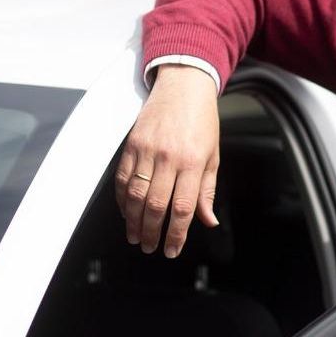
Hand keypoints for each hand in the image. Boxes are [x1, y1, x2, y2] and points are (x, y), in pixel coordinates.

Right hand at [115, 64, 219, 257]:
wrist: (184, 86)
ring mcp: (147, 150)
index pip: (182, 208)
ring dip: (133, 220)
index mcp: (192, 162)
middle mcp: (168, 157)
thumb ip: (207, 191)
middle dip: (152, 232)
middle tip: (149, 247)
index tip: (172, 249)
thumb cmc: (202, 121)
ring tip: (136, 236)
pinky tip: (126, 212)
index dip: (176, 234)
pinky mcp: (132, 144)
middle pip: (155, 205)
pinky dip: (122, 199)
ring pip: (135, 194)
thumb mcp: (213, 156)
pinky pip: (123, 178)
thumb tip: (208, 221)